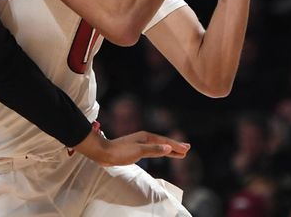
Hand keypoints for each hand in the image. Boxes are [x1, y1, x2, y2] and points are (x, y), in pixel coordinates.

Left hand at [74, 128, 189, 166]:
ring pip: (158, 146)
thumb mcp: (138, 152)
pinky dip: (160, 152)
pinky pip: (153, 150)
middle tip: (187, 149)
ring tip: (178, 152)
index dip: (176, 146)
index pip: (165, 142)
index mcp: (146, 137)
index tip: (187, 149)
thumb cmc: (120, 153)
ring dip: (168, 149)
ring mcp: (140, 143)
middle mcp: (144, 138)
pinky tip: (161, 153)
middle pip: (163, 143)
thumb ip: (153, 150)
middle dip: (175, 146)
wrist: (104, 153)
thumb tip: (168, 148)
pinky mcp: (136, 149)